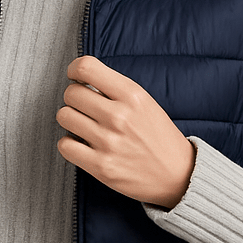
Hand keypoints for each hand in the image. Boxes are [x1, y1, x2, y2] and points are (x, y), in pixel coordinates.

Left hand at [56, 55, 196, 209]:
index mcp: (132, 95)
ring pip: (64, 116)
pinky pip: (65, 146)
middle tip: (84, 107)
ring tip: (84, 126)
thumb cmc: (160, 138)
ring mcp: (109, 142)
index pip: (87, 68)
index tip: (76, 77)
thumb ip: (115, 90)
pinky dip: (69, 144)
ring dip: (71, 120)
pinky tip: (82, 144)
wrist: (178, 174)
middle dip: (74, 98)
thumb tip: (82, 80)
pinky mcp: (101, 166)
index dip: (75, 70)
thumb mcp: (145, 103)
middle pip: (71, 93)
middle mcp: (119, 116)